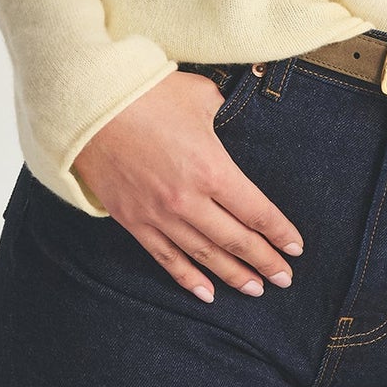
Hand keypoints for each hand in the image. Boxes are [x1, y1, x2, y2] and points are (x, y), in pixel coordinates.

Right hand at [70, 70, 305, 303]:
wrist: (91, 106)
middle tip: (285, 279)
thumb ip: (223, 112)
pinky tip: (205, 293)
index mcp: (212, 168)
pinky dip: (187, 277)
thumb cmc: (149, 93)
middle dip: (264, 261)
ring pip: (204, 254)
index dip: (278, 232)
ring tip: (255, 290)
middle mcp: (189, 200)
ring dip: (232, 275)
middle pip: (236, 240)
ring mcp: (159, 215)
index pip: (256, 210)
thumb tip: (231, 116)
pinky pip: (166, 258)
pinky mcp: (134, 221)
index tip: (295, 247)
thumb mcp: (199, 95)